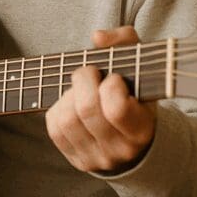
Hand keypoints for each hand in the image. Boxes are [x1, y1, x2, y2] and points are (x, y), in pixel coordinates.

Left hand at [45, 26, 156, 172]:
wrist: (134, 140)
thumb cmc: (135, 94)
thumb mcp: (141, 68)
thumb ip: (125, 42)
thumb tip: (97, 37)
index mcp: (142, 129)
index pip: (117, 108)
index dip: (110, 85)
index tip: (114, 77)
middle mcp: (120, 150)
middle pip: (87, 110)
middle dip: (83, 81)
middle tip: (90, 73)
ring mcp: (97, 158)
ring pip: (67, 119)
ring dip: (69, 95)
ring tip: (81, 90)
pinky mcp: (77, 159)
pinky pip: (55, 128)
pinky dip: (58, 109)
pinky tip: (72, 104)